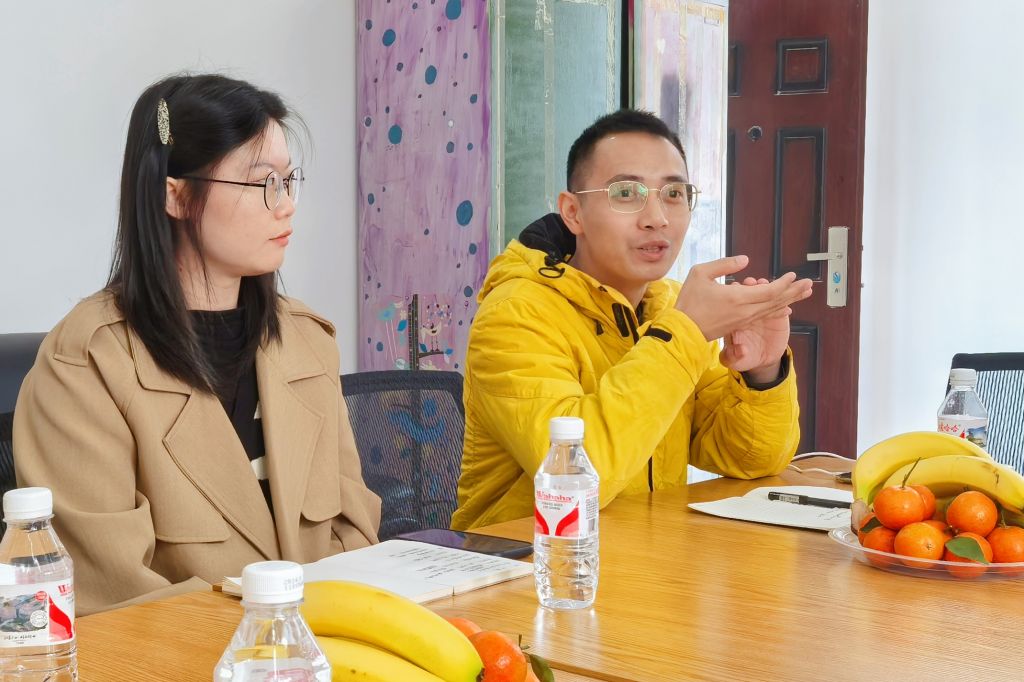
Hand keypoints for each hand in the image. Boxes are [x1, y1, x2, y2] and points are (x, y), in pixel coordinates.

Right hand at [674, 255, 812, 341]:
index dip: (784, 283)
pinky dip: (777, 310)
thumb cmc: (689, 301)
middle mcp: (746, 310)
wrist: (683, 330)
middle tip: (810, 284)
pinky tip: (787, 309)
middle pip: (776, 300)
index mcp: (738, 297)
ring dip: (790, 300)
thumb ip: (724, 265)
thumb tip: (745, 260)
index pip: (770, 291)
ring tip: (804, 293)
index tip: (793, 275)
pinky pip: (764, 316)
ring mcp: (744, 319)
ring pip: (772, 309)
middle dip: (794, 291)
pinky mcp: (740, 324)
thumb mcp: (701, 274)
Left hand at [719, 277, 792, 375]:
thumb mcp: (733, 361)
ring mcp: (765, 312)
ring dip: (779, 287)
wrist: (760, 361)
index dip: (737, 293)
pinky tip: (803, 292)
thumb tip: (742, 351)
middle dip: (758, 286)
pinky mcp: (780, 317)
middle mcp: (750, 311)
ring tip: (787, 279)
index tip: (738, 286)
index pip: (735, 301)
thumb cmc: (741, 358)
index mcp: (736, 318)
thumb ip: (732, 357)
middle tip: (760, 282)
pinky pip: (785, 304)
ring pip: (772, 296)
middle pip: (754, 294)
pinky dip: (793, 297)